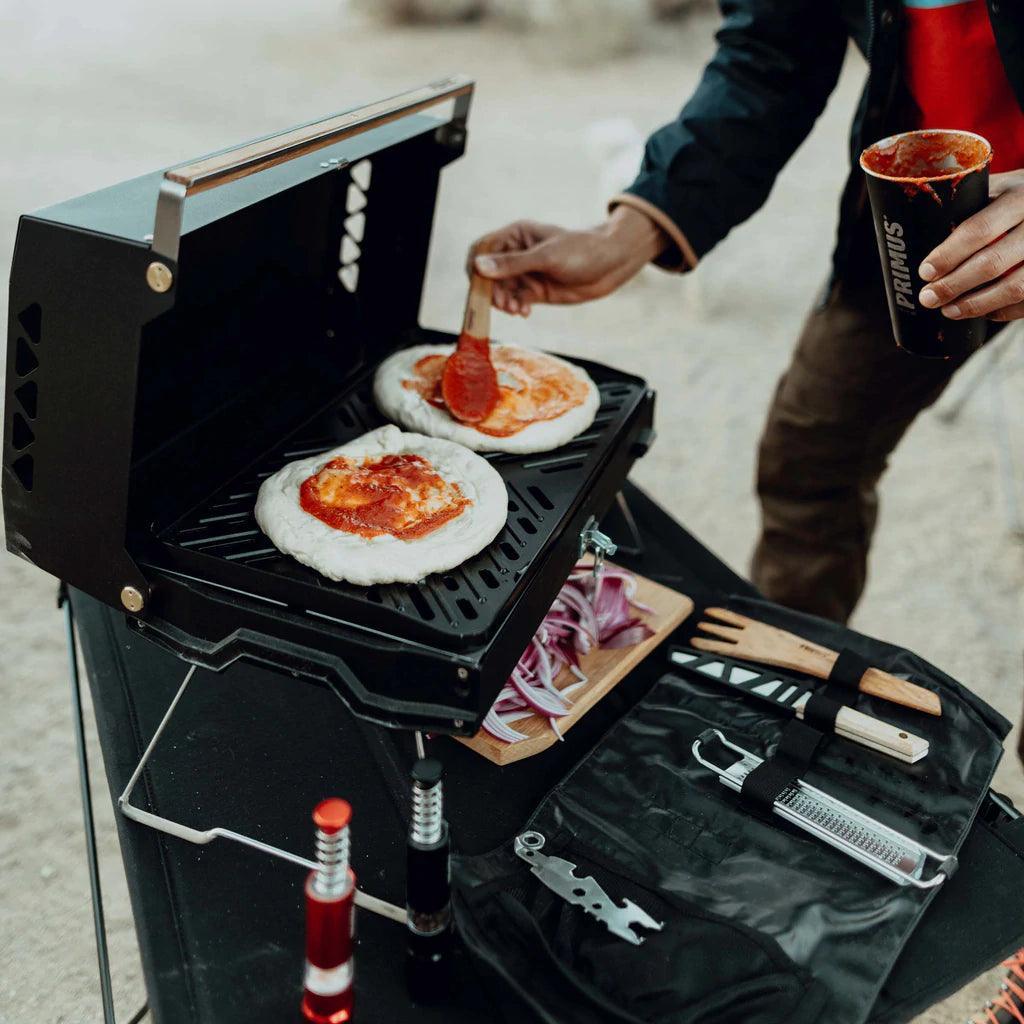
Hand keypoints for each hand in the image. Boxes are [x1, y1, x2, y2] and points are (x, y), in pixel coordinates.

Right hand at [466, 205, 667, 315]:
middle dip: (491, 290)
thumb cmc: (582, 252)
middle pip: (488, 273)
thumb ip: (512, 264)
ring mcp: (525, 273)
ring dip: (503, 301)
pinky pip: (514, 301)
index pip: (483, 249)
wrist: (611, 266)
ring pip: (500, 290)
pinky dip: (515, 308)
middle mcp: (517, 254)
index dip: (476, 267)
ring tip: (515, 309)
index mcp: (516, 235)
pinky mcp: (534, 291)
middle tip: (503, 304)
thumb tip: (479, 267)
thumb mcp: (546, 257)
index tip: (480, 285)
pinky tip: (524, 312)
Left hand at [918, 170, 1023, 321]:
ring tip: (949, 311)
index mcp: (1018, 196)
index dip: (948, 255)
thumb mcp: (994, 192)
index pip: (979, 230)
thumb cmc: (1012, 200)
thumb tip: (912, 239)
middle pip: (992, 263)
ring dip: (976, 305)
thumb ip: (964, 209)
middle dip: (954, 286)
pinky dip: (1002, 312)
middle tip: (929, 298)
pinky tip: (982, 312)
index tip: (925, 272)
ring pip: (1014, 288)